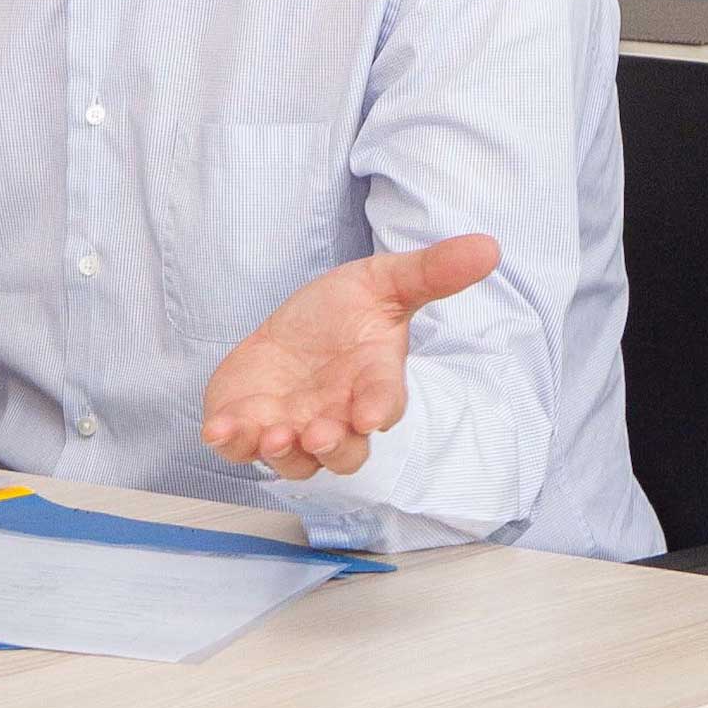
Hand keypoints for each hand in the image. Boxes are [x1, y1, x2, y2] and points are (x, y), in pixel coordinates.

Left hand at [199, 235, 498, 479]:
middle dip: (332, 446)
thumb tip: (488, 246)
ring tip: (272, 436)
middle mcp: (337, 416)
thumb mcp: (386, 280)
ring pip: (293, 460)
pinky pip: (240, 447)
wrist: (297, 326)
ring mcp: (293, 427)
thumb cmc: (348, 310)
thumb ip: (432, 271)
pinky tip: (218, 430)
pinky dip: (230, 442)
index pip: (384, 402)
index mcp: (374, 383)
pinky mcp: (250, 426)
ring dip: (281, 453)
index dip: (378, 408)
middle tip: (318, 434)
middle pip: (343, 451)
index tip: (371, 415)